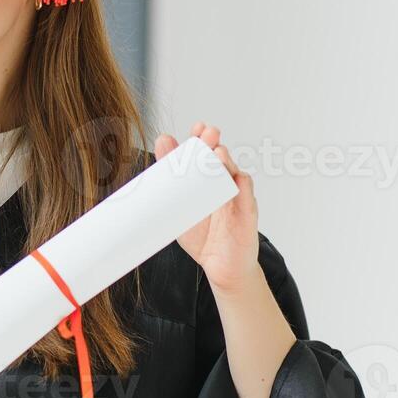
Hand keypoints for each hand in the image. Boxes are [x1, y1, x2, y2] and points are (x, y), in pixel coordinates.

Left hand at [154, 121, 260, 292]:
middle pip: (217, 157)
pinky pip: (245, 194)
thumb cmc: (202, 238)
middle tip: (205, 133)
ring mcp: (235, 196)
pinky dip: (240, 184)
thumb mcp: (178, 213)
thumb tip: (150, 174)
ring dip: (225, 160)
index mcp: (204, 182)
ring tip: (217, 153)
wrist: (222, 268)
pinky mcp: (247, 212)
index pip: (200, 155)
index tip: (192, 129)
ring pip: (232, 171)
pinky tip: (235, 176)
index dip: (197, 140)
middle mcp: (221, 184)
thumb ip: (167, 191)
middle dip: (211, 142)